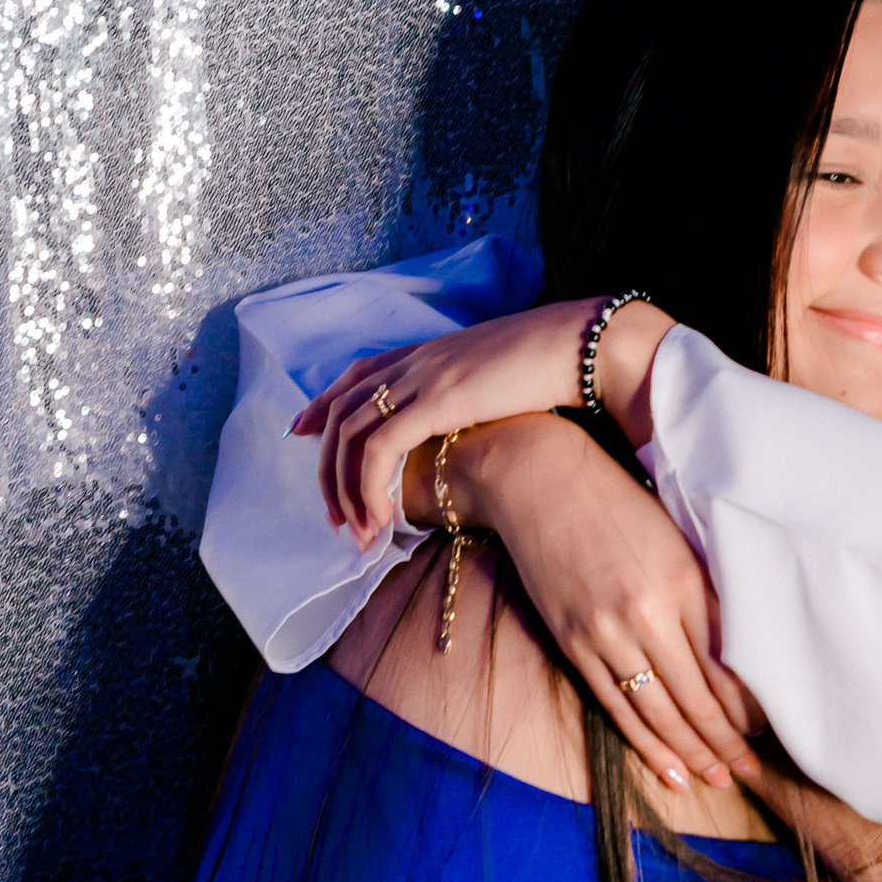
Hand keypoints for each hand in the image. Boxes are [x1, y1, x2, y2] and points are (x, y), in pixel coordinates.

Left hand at [291, 303, 600, 547]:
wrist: (579, 348)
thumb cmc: (552, 370)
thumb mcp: (496, 379)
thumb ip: (468, 396)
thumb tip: (465, 425)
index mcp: (427, 352)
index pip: (354, 375)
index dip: (321, 405)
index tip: (301, 433)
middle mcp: (414, 361)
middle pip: (341, 412)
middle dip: (328, 469)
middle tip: (334, 517)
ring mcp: (423, 378)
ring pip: (352, 434)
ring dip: (346, 489)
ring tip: (358, 532)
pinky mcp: (436, 401)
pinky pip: (380, 448)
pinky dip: (370, 486)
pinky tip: (380, 518)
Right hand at [451, 415, 762, 787]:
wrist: (537, 479)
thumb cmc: (618, 502)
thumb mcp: (677, 538)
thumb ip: (706, 593)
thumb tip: (741, 653)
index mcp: (684, 581)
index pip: (729, 665)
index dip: (750, 708)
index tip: (769, 730)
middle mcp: (647, 613)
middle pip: (699, 699)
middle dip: (728, 742)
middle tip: (751, 771)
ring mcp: (606, 633)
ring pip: (660, 713)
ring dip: (693, 754)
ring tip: (718, 778)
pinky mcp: (574, 644)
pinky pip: (617, 708)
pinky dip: (647, 744)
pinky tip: (670, 770)